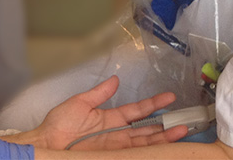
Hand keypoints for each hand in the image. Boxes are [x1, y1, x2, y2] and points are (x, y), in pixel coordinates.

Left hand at [32, 76, 187, 150]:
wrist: (47, 144)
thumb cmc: (59, 124)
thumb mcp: (80, 103)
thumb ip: (99, 93)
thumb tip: (114, 79)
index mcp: (112, 118)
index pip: (138, 111)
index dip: (154, 104)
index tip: (169, 97)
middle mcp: (118, 134)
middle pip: (147, 130)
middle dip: (166, 126)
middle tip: (185, 121)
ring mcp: (117, 148)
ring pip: (145, 144)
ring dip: (163, 139)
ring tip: (181, 133)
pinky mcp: (113, 157)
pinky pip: (134, 155)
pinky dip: (148, 153)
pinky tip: (162, 150)